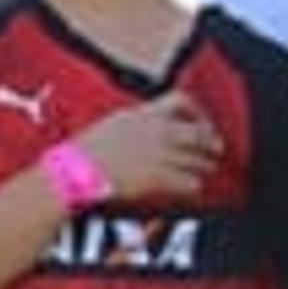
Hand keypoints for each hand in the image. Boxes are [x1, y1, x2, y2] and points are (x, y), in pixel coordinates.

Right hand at [74, 93, 220, 200]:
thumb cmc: (84, 152)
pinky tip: (193, 188)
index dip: (197, 111)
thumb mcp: (113, 124)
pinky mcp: (156, 178)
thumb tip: (156, 123)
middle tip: (215, 149)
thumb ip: (138, 121)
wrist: (72, 173)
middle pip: (196, 132)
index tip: (201, 122)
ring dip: (204, 166)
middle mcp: (154, 130)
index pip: (181, 100)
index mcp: (142, 113)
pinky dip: (193, 186)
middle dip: (210, 141)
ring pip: (196, 159)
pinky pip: (187, 182)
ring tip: (206, 170)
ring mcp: (157, 154)